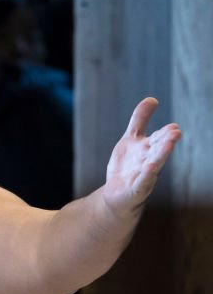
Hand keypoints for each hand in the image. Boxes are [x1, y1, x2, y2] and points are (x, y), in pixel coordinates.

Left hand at [103, 97, 181, 217]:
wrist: (117, 195)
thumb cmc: (127, 166)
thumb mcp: (130, 139)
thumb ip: (140, 120)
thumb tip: (152, 98)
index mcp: (148, 149)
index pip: (158, 138)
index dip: (164, 133)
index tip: (173, 126)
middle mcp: (149, 161)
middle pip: (158, 150)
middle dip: (166, 142)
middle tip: (175, 132)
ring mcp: (144, 176)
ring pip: (154, 165)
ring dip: (161, 155)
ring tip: (168, 146)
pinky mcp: (136, 189)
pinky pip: (142, 181)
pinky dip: (146, 175)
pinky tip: (150, 167)